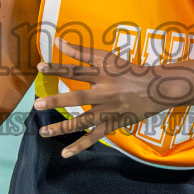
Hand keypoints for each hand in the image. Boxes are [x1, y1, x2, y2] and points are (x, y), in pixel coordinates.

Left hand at [33, 37, 170, 155]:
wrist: (156, 88)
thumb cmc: (127, 70)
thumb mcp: (107, 57)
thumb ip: (81, 51)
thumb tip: (57, 40)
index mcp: (103, 74)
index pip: (77, 70)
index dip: (58, 68)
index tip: (39, 68)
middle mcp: (105, 92)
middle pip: (79, 97)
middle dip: (58, 101)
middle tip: (37, 105)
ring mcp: (109, 110)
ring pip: (84, 121)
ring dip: (63, 127)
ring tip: (42, 132)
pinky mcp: (113, 124)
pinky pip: (94, 137)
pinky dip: (80, 146)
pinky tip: (65, 153)